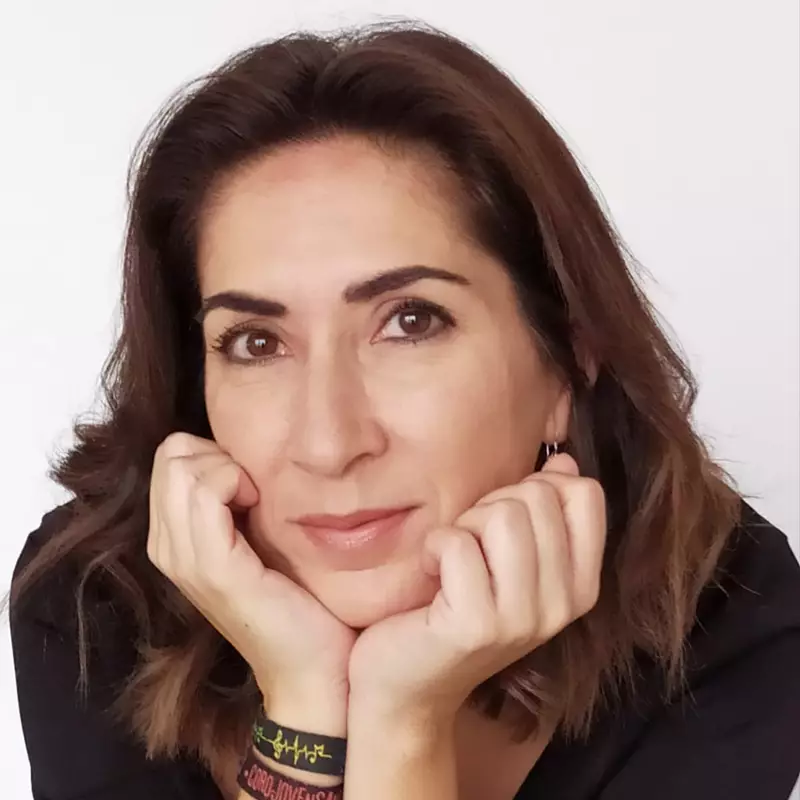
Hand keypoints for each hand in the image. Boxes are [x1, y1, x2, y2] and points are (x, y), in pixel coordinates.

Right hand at [146, 432, 356, 709]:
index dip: (215, 453)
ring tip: (259, 500)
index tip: (252, 482)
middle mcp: (166, 547)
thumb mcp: (259, 539)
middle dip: (219, 454)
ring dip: (229, 468)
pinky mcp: (212, 569)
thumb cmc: (296, 599)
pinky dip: (235, 483)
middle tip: (256, 489)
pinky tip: (261, 505)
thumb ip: (237, 502)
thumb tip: (247, 453)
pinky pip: (205, 494)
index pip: (172, 456)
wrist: (311, 667)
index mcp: (173, 538)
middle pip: (173, 454)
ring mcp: (184, 560)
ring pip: (183, 467)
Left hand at [347, 453, 606, 722]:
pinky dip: (433, 547)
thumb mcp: (510, 562)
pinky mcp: (475, 625)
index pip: (585, 494)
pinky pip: (457, 543)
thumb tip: (564, 462)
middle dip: (490, 506)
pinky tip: (429, 574)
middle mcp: (562, 605)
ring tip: (450, 559)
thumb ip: (541, 515)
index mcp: (580, 585)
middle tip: (468, 544)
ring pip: (502, 516)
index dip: (537, 486)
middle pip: (536, 497)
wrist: (408, 685)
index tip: (504, 518)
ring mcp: (522, 618)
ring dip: (463, 526)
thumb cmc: (455, 608)